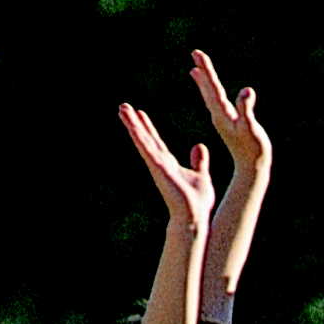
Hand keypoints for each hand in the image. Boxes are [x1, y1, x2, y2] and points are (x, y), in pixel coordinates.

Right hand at [119, 104, 212, 228]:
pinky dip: (139, 136)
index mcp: (169, 164)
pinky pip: (146, 149)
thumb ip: (199, 162)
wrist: (194, 216)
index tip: (140, 113)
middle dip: (135, 122)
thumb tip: (199, 146)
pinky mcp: (158, 168)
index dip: (148, 127)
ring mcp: (157, 165)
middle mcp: (160, 163)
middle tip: (123, 106)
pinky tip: (132, 125)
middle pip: (145, 138)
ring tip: (122, 108)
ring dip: (132, 124)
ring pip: (142, 140)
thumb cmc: (198, 202)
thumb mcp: (201, 176)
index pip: (156, 141)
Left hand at [188, 50, 270, 180]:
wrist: (252, 169)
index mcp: (222, 114)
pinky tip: (212, 93)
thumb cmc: (254, 149)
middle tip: (195, 53)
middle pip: (209, 89)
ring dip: (204, 82)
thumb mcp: (251, 128)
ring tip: (195, 70)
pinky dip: (212, 95)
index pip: (212, 87)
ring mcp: (223, 121)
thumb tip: (246, 91)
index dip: (206, 70)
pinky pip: (217, 105)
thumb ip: (246, 109)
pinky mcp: (228, 125)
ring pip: (210, 97)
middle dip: (203, 71)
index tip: (197, 53)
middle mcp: (219, 116)